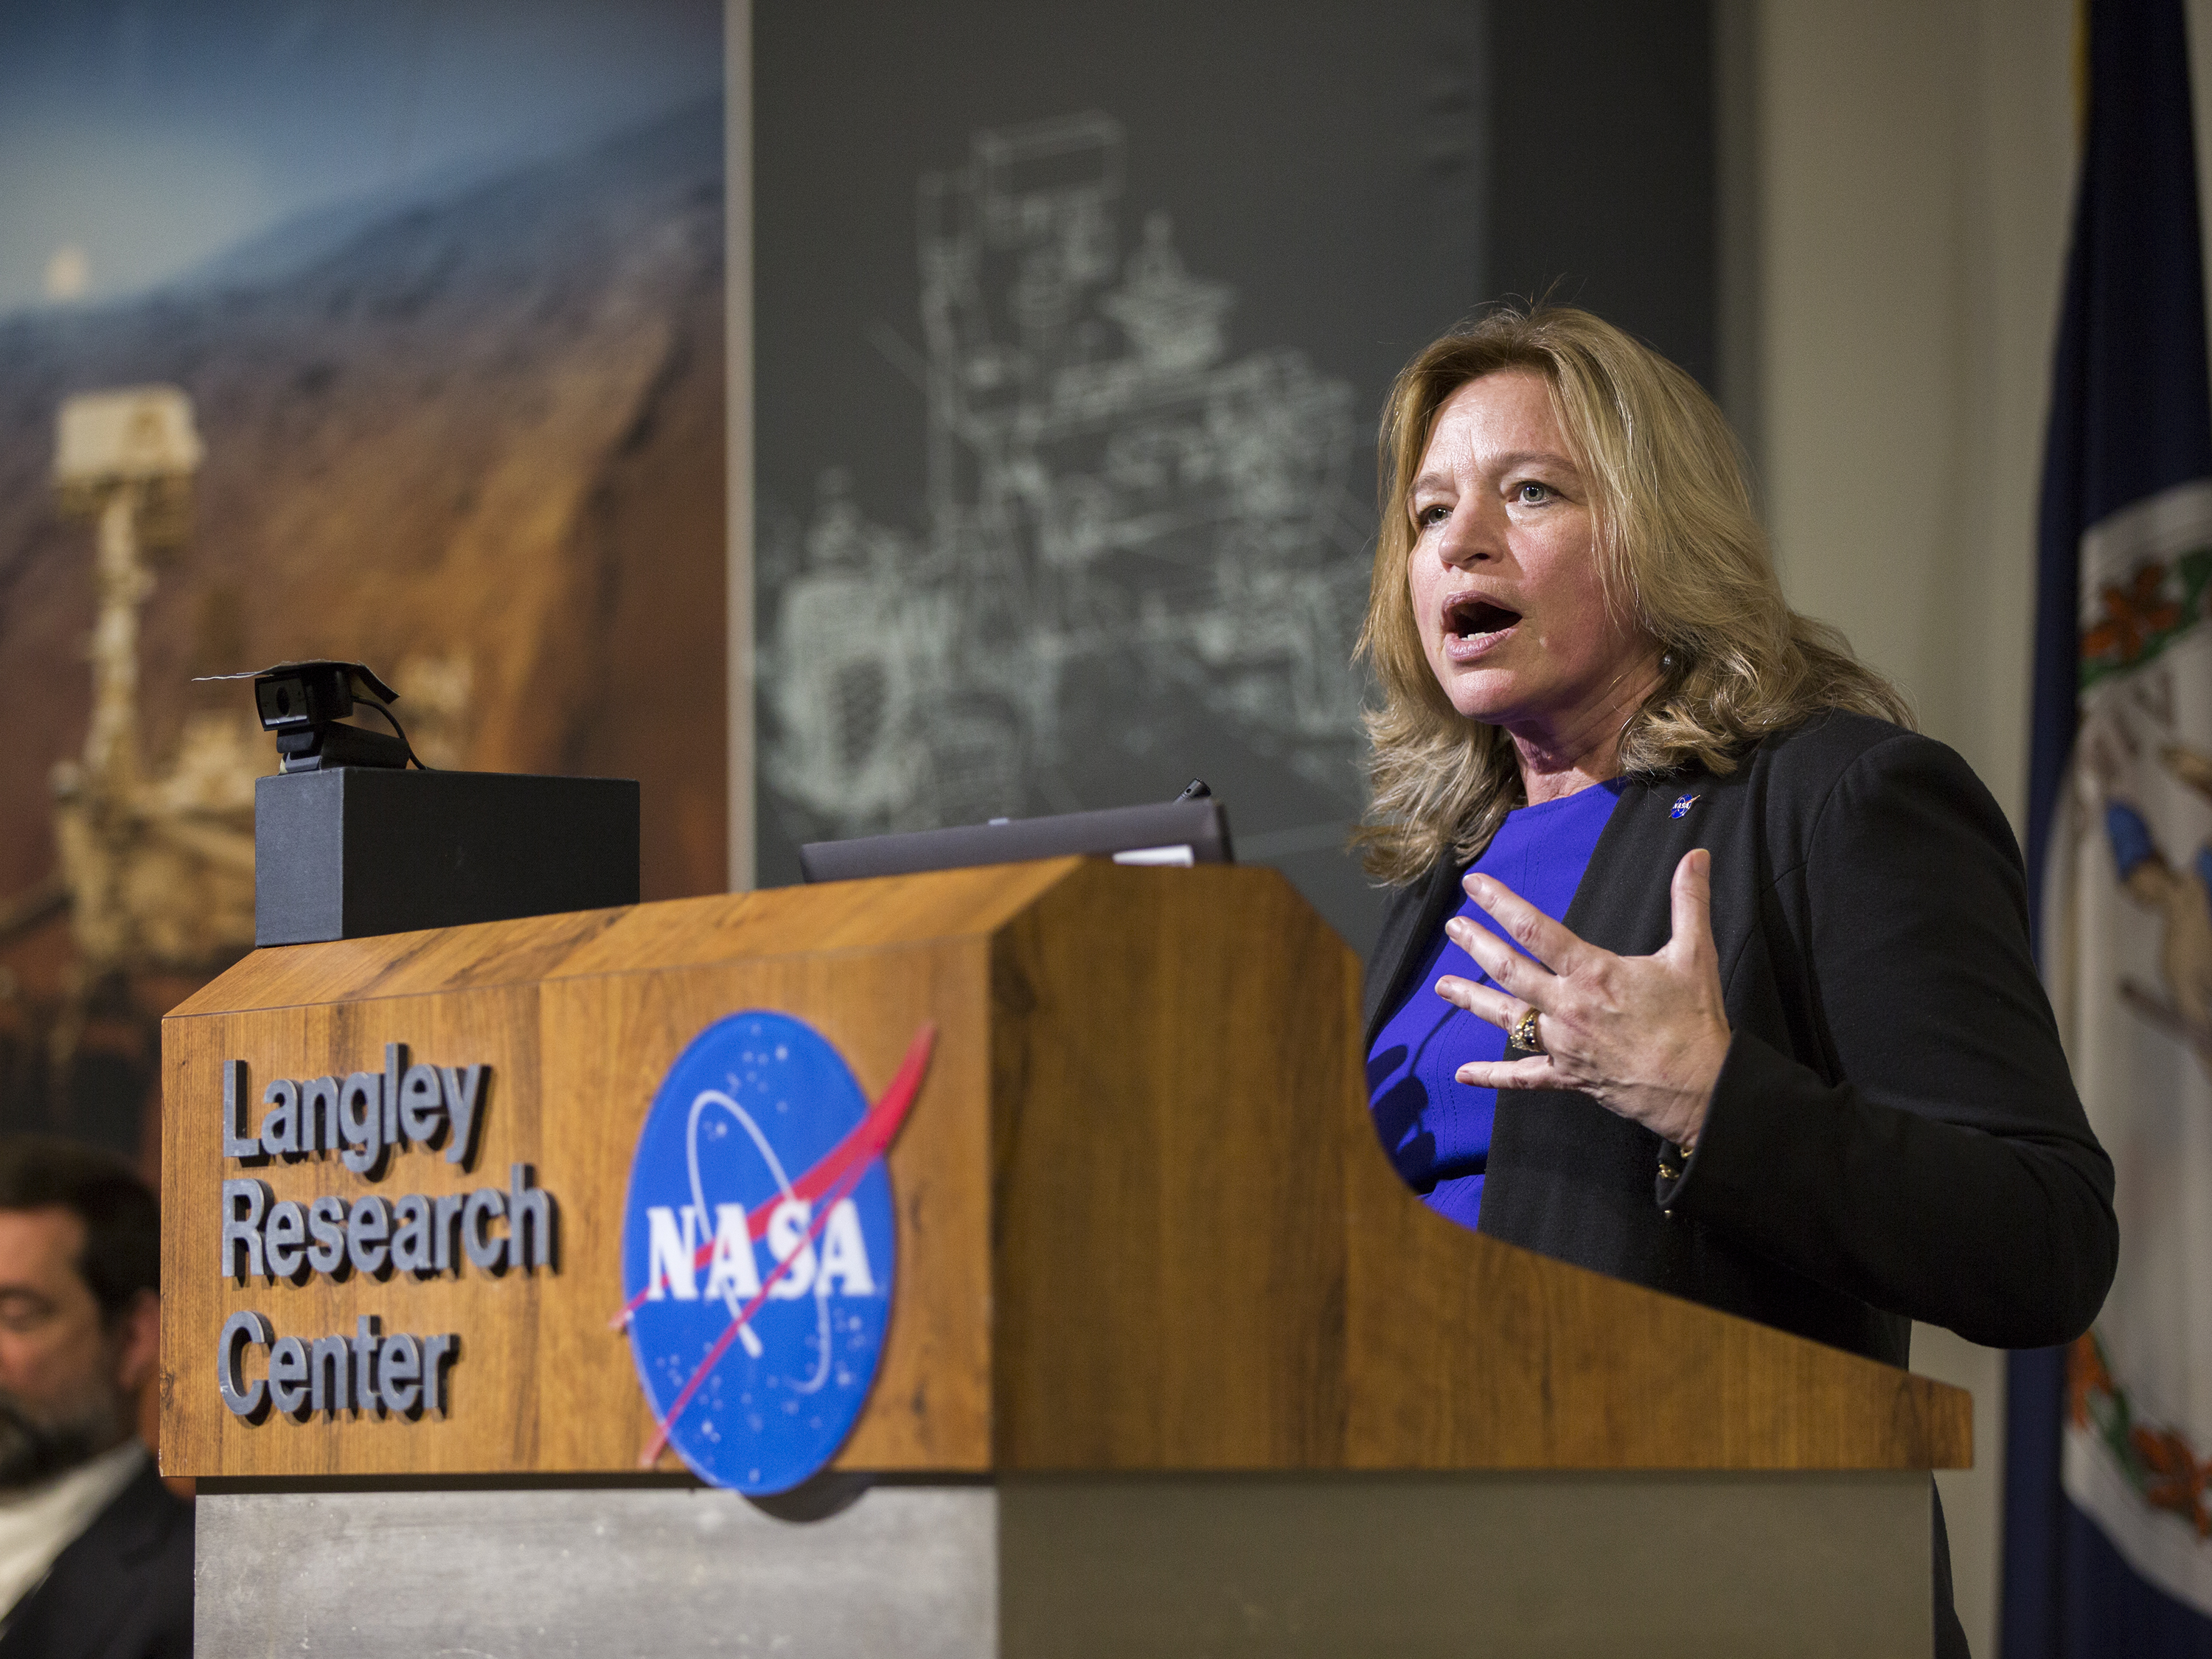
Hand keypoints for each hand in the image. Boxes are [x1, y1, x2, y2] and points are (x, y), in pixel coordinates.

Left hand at [1435, 849, 1730, 1146]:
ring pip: (1507, 1019)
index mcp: (1593, 973)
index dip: (1501, 904)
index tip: (1475, 885)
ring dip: (1472, 1000)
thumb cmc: (1696, 1023)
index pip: (1535, 930)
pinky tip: (1462, 1073)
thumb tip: (1697, 856)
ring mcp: (1564, 1045)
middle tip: (1452, 927)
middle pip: (1510, 971)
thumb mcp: (1695, 955)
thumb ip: (1689, 902)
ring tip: (1442, 986)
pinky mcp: (1568, 1076)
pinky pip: (1522, 1077)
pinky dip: (1491, 1075)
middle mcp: (1569, 1008)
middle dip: (1477, 946)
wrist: (1702, 1089)